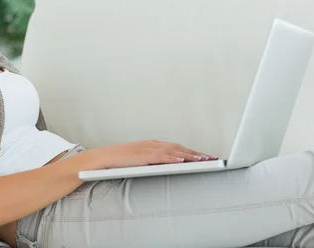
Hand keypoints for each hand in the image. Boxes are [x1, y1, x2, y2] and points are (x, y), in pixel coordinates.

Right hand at [85, 140, 218, 169]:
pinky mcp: (141, 156)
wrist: (102, 159)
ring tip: (202, 160)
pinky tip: (181, 161)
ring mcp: (147, 149)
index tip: (206, 156)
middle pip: (179, 148)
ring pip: (172, 151)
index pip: (177, 147)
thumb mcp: (140, 160)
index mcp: (153, 145)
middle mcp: (152, 144)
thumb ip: (154, 161)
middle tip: (212, 158)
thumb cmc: (120, 162)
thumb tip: (170, 168)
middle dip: (196, 153)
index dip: (192, 151)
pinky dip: (172, 158)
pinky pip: (159, 157)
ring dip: (188, 155)